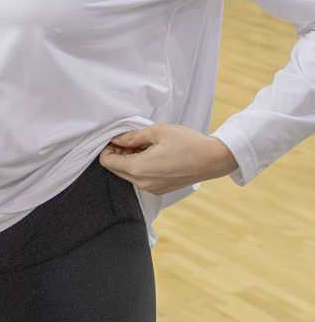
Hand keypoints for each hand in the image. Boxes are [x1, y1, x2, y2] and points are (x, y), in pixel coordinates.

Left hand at [98, 123, 237, 193]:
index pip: (107, 162)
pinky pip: (141, 179)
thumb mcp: (157, 131)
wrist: (214, 159)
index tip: (118, 139)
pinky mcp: (160, 190)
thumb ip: (132, 137)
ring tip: (147, 147)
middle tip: (133, 141)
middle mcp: (142, 183)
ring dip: (130, 161)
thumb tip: (116, 140)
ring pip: (128, 175)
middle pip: (115, 170)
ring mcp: (152, 189)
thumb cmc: (187, 143)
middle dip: (118, 155)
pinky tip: (154, 156)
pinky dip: (141, 168)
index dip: (108, 148)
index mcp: (138, 168)